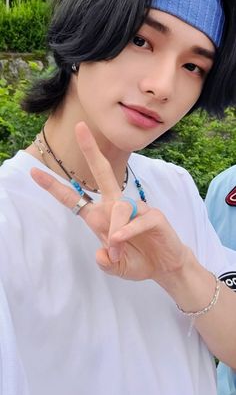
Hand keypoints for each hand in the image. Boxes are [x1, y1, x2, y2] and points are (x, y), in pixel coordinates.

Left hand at [31, 122, 187, 284]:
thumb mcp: (116, 267)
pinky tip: (122, 241)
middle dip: (90, 150)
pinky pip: (137, 219)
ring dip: (114, 232)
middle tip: (79, 127)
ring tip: (118, 252)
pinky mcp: (153, 215)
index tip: (34, 173)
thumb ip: (106, 263)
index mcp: (101, 216)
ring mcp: (136, 208)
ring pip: (118, 208)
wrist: (166, 266)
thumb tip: (102, 253)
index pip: (75, 199)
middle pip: (101, 173)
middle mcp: (116, 206)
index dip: (54, 187)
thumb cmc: (138, 260)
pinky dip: (128, 232)